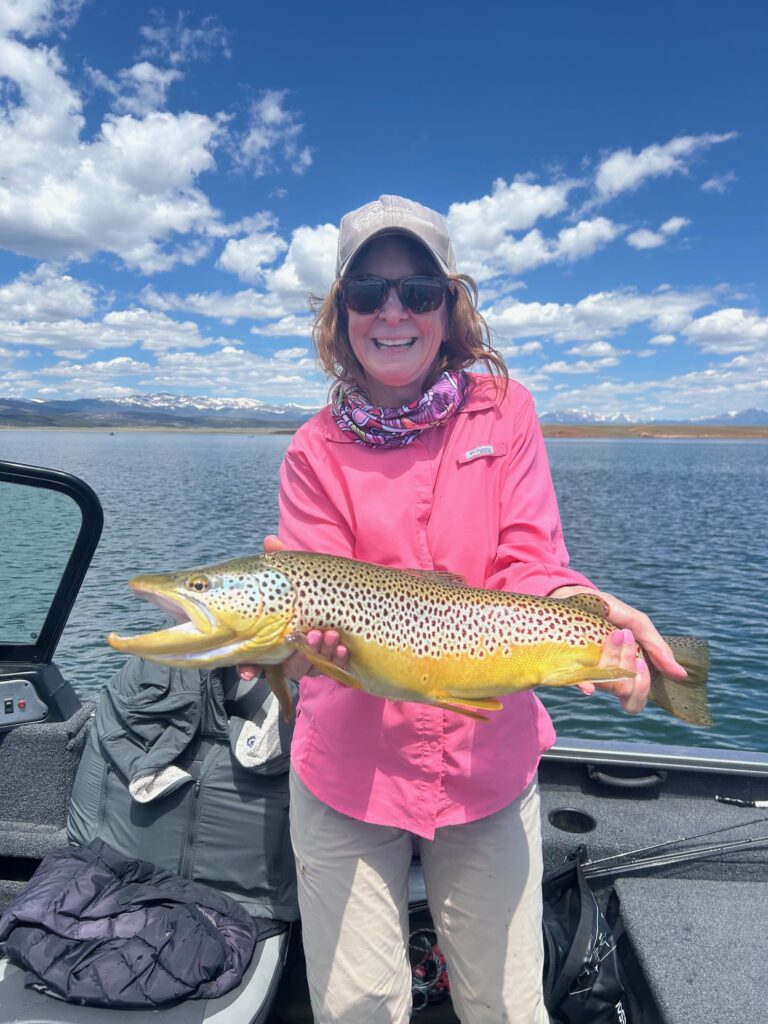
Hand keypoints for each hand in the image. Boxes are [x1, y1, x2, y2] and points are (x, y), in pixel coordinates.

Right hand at [237, 536, 349, 682]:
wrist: (352, 595)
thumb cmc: (314, 585)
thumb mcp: (299, 573)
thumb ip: (282, 560)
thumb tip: (270, 540)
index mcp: (275, 635)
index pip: (256, 657)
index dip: (249, 666)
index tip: (248, 672)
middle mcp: (292, 651)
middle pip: (287, 664)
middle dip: (297, 656)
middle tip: (312, 634)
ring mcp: (314, 659)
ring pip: (312, 665)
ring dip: (321, 652)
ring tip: (331, 634)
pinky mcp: (334, 662)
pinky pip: (335, 667)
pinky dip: (338, 658)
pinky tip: (343, 647)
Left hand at [550, 585, 687, 714]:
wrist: (572, 594)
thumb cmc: (606, 610)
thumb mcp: (635, 623)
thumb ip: (657, 648)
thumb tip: (681, 675)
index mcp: (625, 671)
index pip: (636, 698)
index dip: (642, 684)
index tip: (640, 659)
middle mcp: (606, 676)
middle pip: (624, 691)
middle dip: (628, 666)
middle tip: (623, 639)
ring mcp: (588, 673)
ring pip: (606, 684)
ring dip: (612, 659)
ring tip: (610, 635)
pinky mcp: (568, 667)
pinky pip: (579, 682)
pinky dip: (586, 683)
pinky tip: (588, 680)